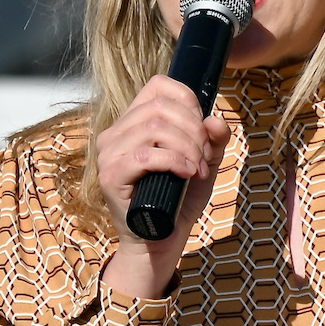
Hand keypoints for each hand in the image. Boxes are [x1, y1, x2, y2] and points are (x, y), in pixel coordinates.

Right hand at [96, 75, 229, 298]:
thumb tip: (215, 120)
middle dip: (193, 130)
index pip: (159, 86)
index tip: (203, 130)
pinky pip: (145, 156)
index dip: (188, 102)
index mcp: (134, 122)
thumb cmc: (178, 200)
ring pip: (154, 128)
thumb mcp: (203, 164)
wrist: (161, 240)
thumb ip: (213, 141)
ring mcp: (109, 153)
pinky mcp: (110, 176)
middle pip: (160, 106)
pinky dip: (174, 162)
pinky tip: (188, 174)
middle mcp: (116, 132)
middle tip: (204, 157)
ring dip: (187, 147)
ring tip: (197, 169)